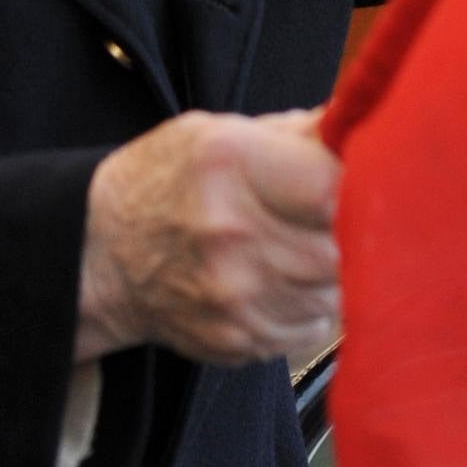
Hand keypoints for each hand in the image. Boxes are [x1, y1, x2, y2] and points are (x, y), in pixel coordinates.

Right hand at [76, 108, 340, 367]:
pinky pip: (312, 329)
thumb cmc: (163, 183)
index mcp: (229, 163)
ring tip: (299, 251)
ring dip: (333, 275)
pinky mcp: (236, 339)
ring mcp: (233, 293)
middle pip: (343, 245)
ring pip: (335, 292)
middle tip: (338, 224)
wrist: (99, 254)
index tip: (363, 186)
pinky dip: (310, 309)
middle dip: (352, 236)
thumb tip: (367, 127)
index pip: (335, 183)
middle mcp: (231, 231)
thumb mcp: (216, 132)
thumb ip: (295, 133)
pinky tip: (280, 285)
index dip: (362, 187)